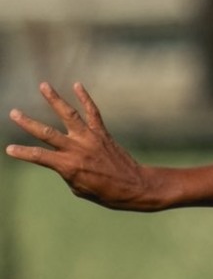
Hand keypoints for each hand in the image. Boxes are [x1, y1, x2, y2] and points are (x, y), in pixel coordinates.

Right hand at [6, 82, 161, 210]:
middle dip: (28, 123)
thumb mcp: (79, 188)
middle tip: (13, 113)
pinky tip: (77, 85)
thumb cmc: (106, 193)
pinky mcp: (102, 133)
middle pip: (47, 133)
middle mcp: (78, 149)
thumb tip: (62, 158)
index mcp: (69, 166)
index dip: (23, 153)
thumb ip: (66, 171)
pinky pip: (93, 112)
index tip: (9, 149)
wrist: (136, 187)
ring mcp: (90, 138)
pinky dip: (85, 98)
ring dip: (55, 99)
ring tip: (43, 85)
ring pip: (69, 115)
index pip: (38, 157)